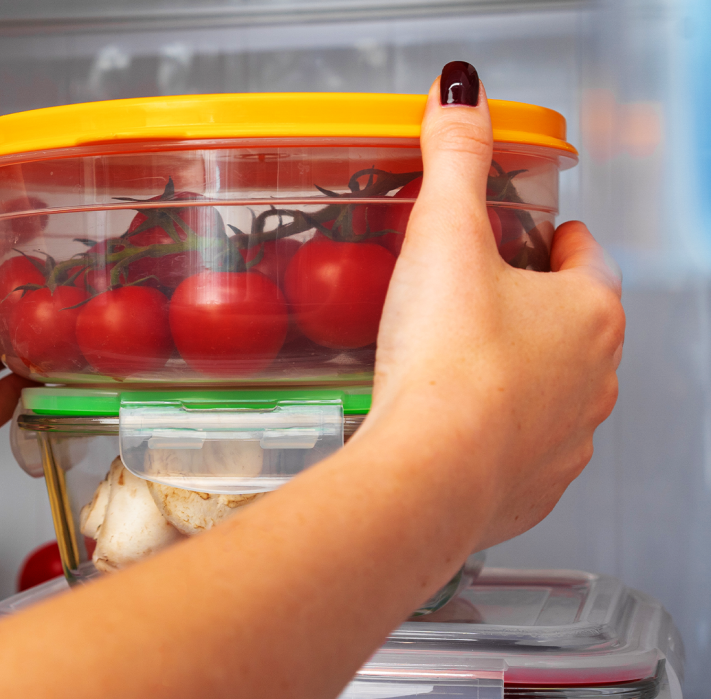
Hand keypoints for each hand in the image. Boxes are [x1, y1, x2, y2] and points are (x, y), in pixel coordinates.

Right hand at [368, 69, 623, 548]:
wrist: (428, 474)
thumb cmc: (447, 361)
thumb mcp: (444, 235)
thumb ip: (454, 158)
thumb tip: (462, 95)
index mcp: (589, 312)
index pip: (584, 258)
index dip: (554, 241)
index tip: (530, 236)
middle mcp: (595, 377)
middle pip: (571, 324)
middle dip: (531, 306)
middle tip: (476, 294)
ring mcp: (567, 438)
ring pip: (551, 389)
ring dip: (516, 372)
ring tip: (457, 361)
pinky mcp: (532, 487)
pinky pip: (521, 448)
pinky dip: (494, 432)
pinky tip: (451, 421)